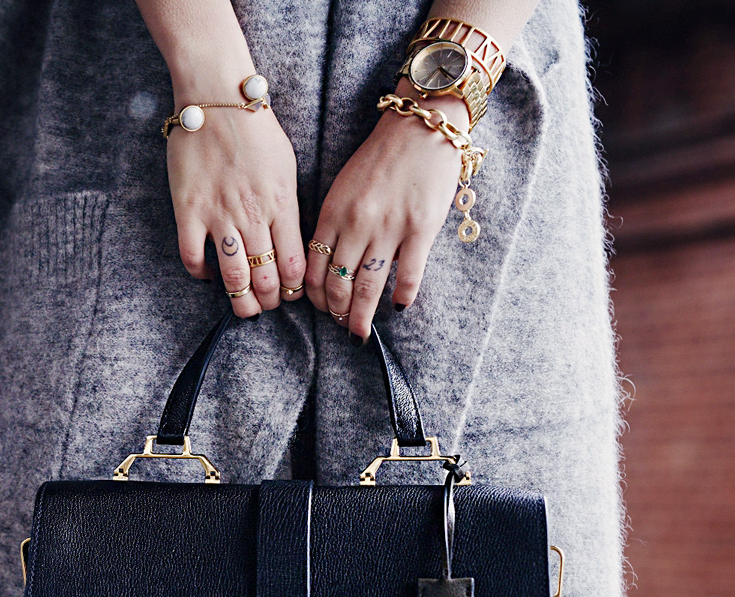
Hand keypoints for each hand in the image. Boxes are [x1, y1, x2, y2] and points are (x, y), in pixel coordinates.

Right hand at [168, 100, 304, 317]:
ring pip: (233, 277)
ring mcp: (218, 215)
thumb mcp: (287, 166)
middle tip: (267, 304)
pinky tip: (208, 273)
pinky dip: (201, 274)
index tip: (291, 292)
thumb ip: (288, 204)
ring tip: (242, 304)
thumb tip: (288, 238)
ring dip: (240, 300)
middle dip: (270, 301)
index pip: (295, 264)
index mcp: (282, 203)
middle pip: (266, 278)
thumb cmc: (255, 128)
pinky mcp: (188, 211)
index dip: (295, 289)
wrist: (217, 99)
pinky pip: (192, 258)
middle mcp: (252, 215)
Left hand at [305, 84, 468, 338]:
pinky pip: (408, 273)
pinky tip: (397, 307)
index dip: (312, 295)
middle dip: (335, 311)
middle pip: (337, 283)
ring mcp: (389, 228)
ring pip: (368, 286)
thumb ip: (334, 224)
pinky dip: (402, 295)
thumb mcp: (342, 188)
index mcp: (332, 214)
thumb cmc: (379, 158)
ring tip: (359, 332)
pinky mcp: (421, 228)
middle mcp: (356, 225)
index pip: (313, 268)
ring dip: (361, 314)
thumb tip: (327, 263)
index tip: (318, 307)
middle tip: (340, 325)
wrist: (420, 126)